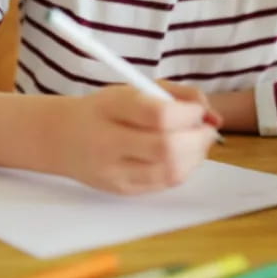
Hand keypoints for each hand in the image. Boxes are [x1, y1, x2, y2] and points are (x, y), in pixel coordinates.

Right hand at [51, 83, 220, 194]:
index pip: (160, 115)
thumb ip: (178, 94)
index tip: (197, 111)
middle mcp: (109, 143)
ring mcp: (114, 172)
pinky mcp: (121, 190)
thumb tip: (214, 117)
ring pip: (171, 171)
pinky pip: (164, 184)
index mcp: (112, 107)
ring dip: (196, 156)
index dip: (190, 114)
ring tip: (195, 141)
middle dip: (199, 139)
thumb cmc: (106, 108)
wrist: (61, 137)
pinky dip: (183, 168)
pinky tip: (181, 155)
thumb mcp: (136, 87)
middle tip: (206, 129)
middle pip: (168, 149)